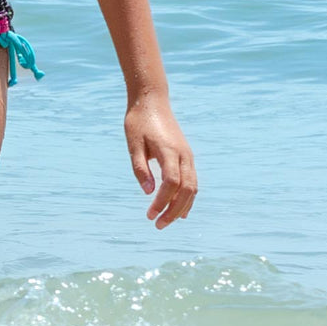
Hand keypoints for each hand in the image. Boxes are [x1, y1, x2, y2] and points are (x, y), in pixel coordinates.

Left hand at [124, 96, 196, 228]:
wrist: (152, 101)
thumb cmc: (139, 121)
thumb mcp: (133, 143)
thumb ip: (140, 168)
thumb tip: (148, 193)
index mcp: (169, 151)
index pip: (170, 183)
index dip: (162, 201)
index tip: (149, 214)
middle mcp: (183, 155)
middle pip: (186, 190)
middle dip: (173, 211)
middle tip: (158, 225)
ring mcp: (188, 155)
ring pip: (193, 187)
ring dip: (181, 207)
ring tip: (166, 221)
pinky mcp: (187, 156)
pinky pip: (193, 181)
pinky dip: (188, 197)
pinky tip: (179, 210)